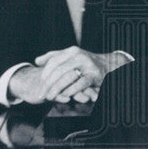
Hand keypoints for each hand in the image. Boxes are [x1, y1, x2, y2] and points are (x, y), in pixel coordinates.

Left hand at [7, 48, 130, 103]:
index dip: (45, 73)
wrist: (110, 65)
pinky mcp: (94, 75)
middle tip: (41, 94)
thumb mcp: (72, 56)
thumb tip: (37, 61)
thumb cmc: (87, 63)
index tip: (40, 84)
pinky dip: (71, 91)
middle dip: (48, 84)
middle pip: (58, 70)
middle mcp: (79, 55)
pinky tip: (65, 96)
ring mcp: (87, 65)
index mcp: (72, 51)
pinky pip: (79, 84)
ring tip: (50, 97)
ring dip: (56, 89)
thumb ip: (55, 57)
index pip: (53, 61)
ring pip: (67, 77)